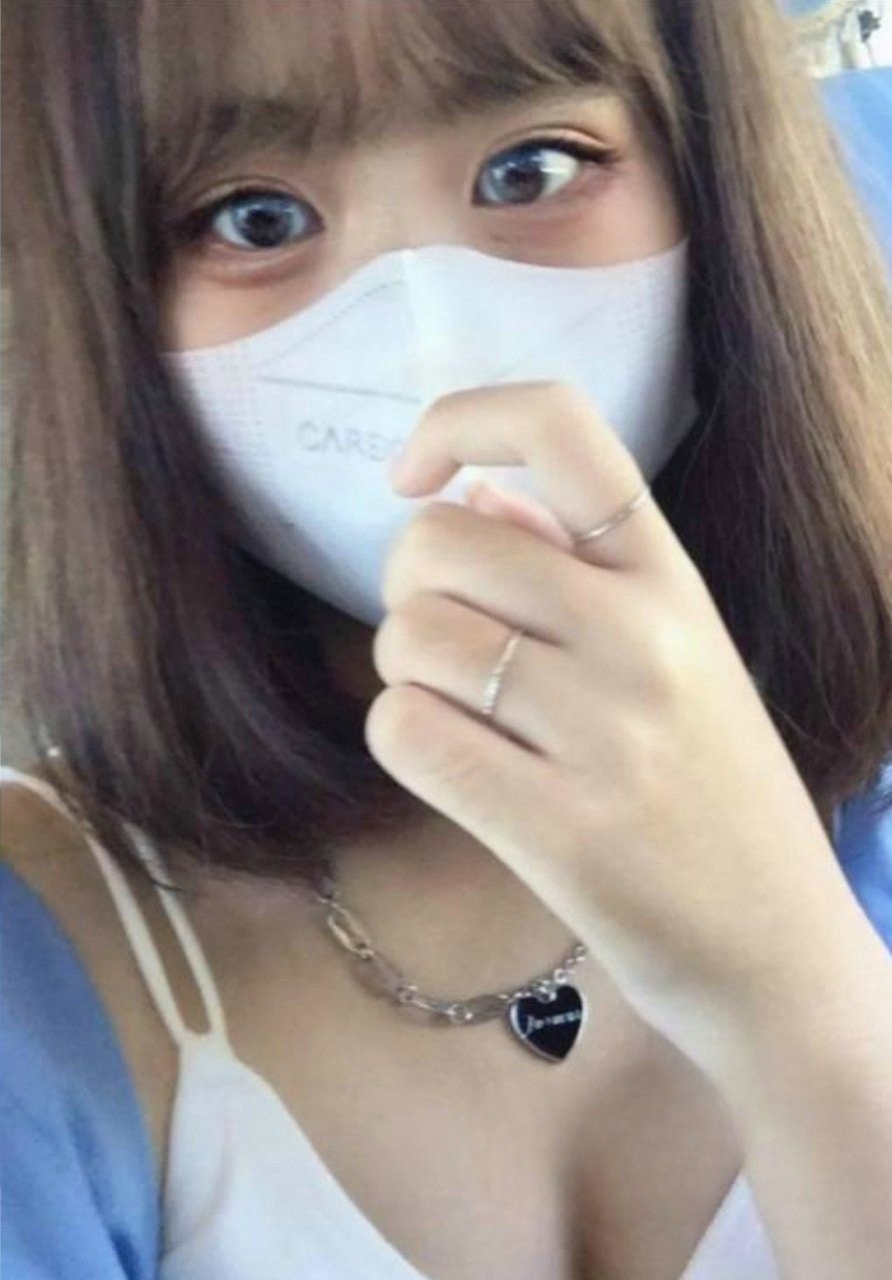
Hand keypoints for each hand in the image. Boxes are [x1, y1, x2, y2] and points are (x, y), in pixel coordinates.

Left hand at [366, 381, 854, 1082]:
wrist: (780, 950)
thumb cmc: (713, 791)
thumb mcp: (679, 650)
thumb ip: (576, 561)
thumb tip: (471, 492)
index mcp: (672, 576)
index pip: (560, 426)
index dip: (458, 422)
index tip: (417, 478)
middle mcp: (643, 635)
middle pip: (439, 541)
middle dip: (405, 586)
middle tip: (442, 641)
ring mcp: (606, 734)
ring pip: (411, 635)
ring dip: (401, 669)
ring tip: (455, 709)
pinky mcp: (561, 831)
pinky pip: (408, 733)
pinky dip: (399, 736)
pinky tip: (444, 758)